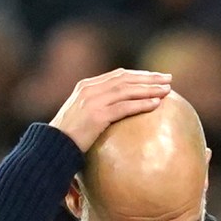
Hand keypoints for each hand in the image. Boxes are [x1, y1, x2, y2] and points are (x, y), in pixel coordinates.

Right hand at [49, 69, 173, 152]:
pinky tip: (156, 105)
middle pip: (125, 79)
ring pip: (127, 90)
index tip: (156, 77)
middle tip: (168, 79)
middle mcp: (89, 89)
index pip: (117, 75)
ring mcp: (92, 101)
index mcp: (86, 86)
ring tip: (167, 90)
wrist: (52, 146)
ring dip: (149, 89)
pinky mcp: (97, 116)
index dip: (139, 75)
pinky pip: (124, 107)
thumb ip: (98, 107)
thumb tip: (119, 111)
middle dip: (148, 78)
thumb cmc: (68, 135)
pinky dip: (141, 104)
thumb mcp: (82, 115)